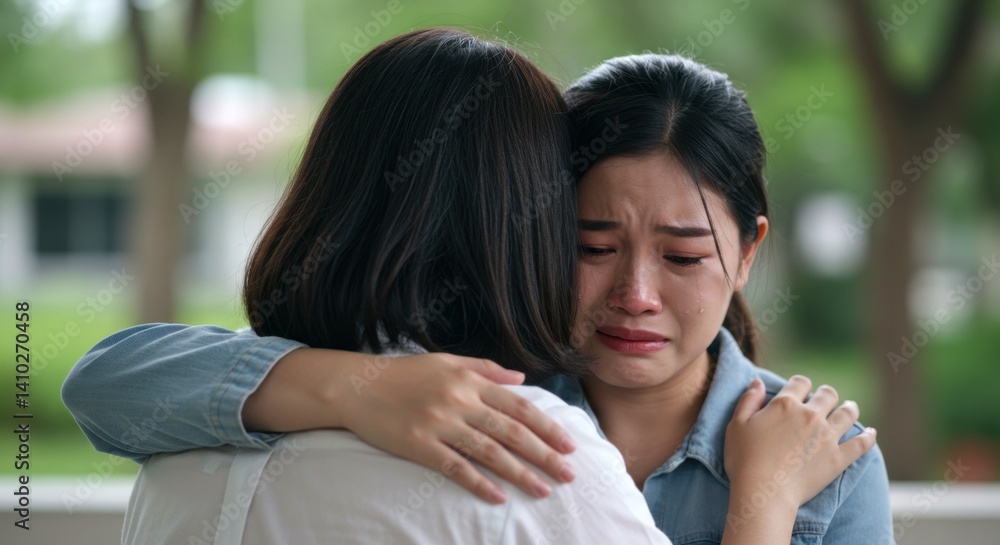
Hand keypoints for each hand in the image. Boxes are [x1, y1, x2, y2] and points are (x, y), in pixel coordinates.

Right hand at [337, 352, 576, 503]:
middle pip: (510, 431)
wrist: (357, 386)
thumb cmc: (404, 373)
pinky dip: (479, 482)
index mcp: (468, 380)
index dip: (546, 426)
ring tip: (543, 490)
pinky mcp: (419, 445)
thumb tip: (521, 379)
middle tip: (568, 473)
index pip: (518, 405)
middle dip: (543, 454)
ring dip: (519, 473)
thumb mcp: (447, 362)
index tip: (568, 444)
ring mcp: (439, 424)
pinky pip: (455, 467)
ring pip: (489, 452)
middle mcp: (458, 401)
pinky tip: (499, 497)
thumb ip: (485, 369)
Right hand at [724, 376, 875, 513]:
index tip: (800, 392)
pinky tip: (870, 433)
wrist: (763, 492)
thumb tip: (758, 382)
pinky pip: (862, 443)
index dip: (800, 385)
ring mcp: (827, 436)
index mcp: (785, 404)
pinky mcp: (839, 458)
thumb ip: (749, 400)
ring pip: (848, 413)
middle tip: (826, 401)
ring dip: (849, 408)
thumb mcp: (736, 425)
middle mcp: (810, 415)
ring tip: (849, 409)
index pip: (800, 382)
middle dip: (826, 395)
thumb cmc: (744, 459)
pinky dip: (868, 436)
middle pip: (828, 394)